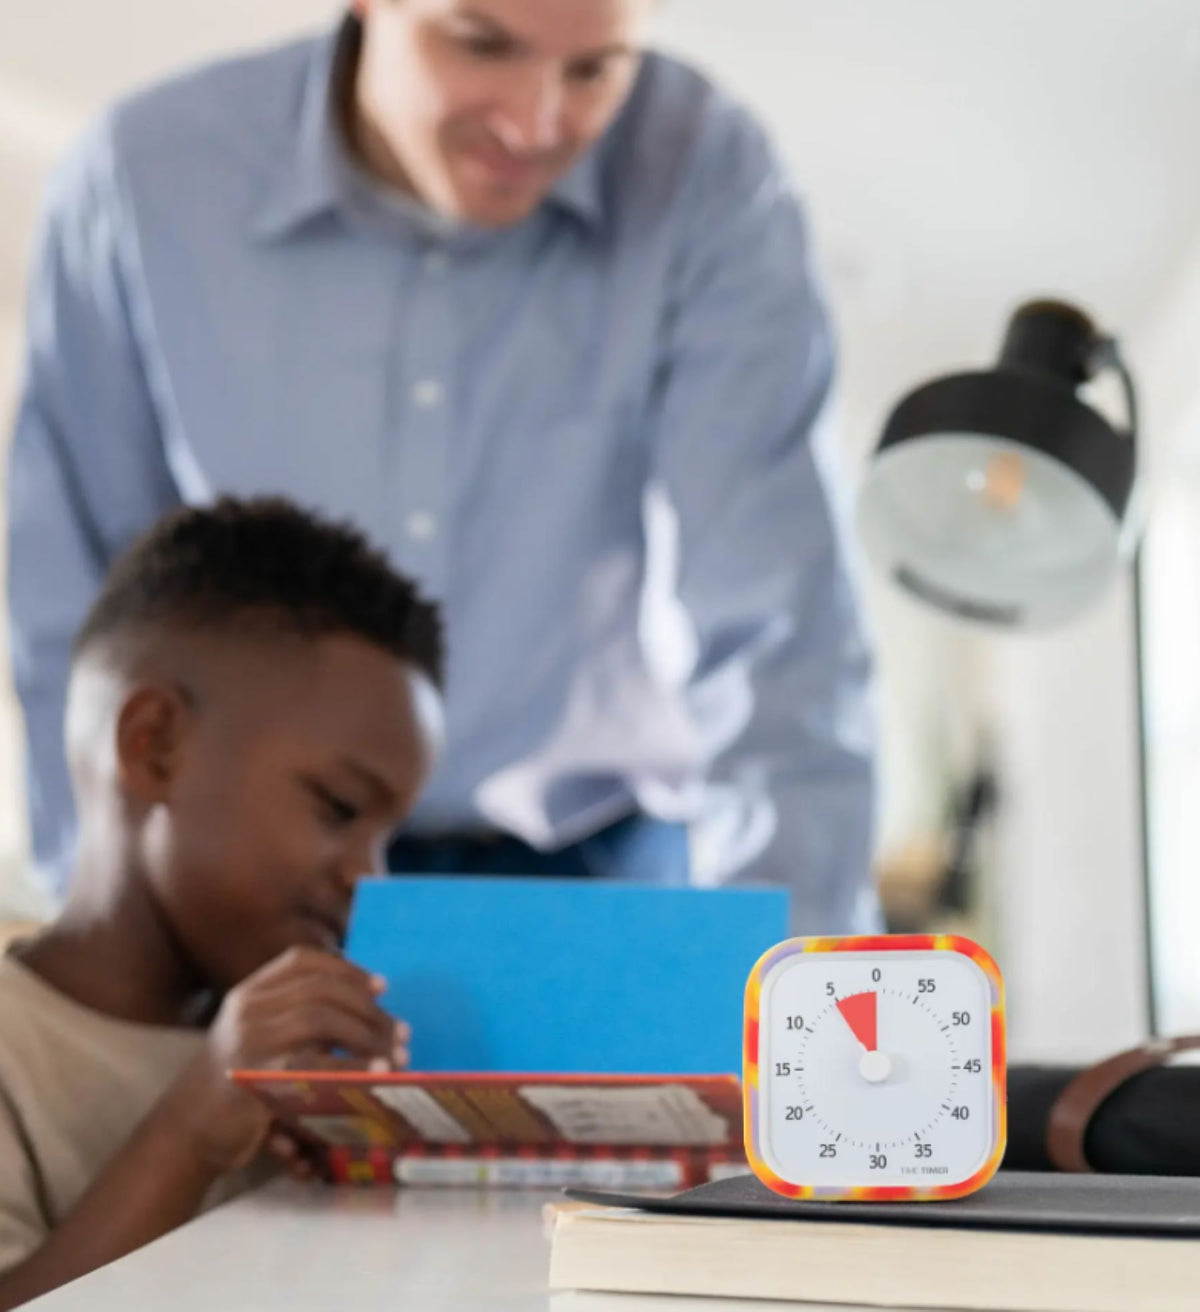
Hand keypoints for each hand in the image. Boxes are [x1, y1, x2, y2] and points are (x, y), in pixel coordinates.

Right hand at [158, 947, 408, 1175]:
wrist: (185, 1131)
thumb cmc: (232, 1085)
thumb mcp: (255, 1037)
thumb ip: (292, 1016)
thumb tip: (362, 1005)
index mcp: (249, 993)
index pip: (303, 960)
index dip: (347, 968)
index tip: (382, 985)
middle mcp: (247, 1008)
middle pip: (322, 989)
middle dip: (369, 1008)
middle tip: (402, 1031)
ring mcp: (249, 1040)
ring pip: (322, 1018)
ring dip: (368, 1034)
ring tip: (397, 1054)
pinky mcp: (257, 1076)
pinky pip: (316, 1062)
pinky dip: (354, 1065)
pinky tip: (377, 1073)